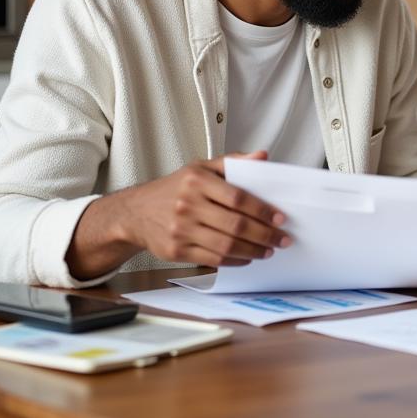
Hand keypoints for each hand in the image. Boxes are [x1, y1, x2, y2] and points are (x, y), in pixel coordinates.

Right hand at [118, 150, 291, 267]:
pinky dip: (234, 260)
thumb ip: (233, 162)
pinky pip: (212, 259)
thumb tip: (262, 157)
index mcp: (197, 181)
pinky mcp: (176, 251)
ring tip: (269, 250)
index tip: (280, 217)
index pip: (238, 197)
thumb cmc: (173, 188)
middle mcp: (188, 205)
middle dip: (264, 234)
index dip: (262, 210)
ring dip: (253, 250)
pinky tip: (247, 257)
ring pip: (226, 245)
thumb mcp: (200, 167)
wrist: (135, 213)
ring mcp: (181, 230)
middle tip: (281, 239)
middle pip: (235, 225)